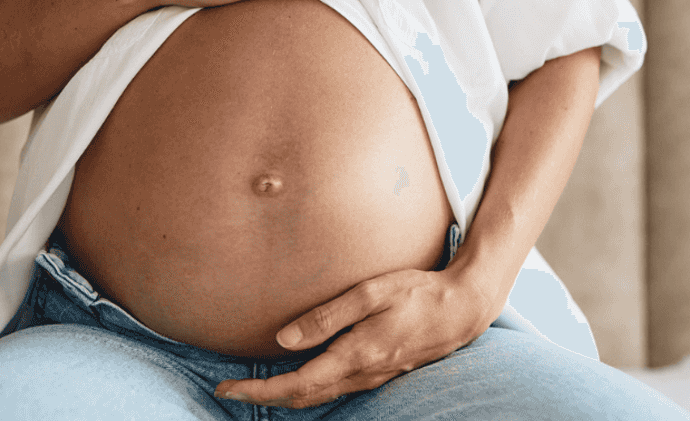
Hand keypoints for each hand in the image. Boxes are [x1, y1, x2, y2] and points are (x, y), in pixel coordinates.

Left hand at [213, 268, 493, 408]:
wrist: (463, 308)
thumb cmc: (418, 292)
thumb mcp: (371, 293)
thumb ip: (326, 315)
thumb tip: (283, 339)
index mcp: (355, 355)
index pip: (295, 384)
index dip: (258, 391)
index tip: (227, 388)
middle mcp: (362, 374)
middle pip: (303, 398)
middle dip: (264, 397)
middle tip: (229, 389)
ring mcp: (373, 377)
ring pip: (319, 396)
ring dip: (285, 395)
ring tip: (256, 384)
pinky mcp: (381, 372)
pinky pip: (337, 389)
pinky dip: (309, 389)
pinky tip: (300, 377)